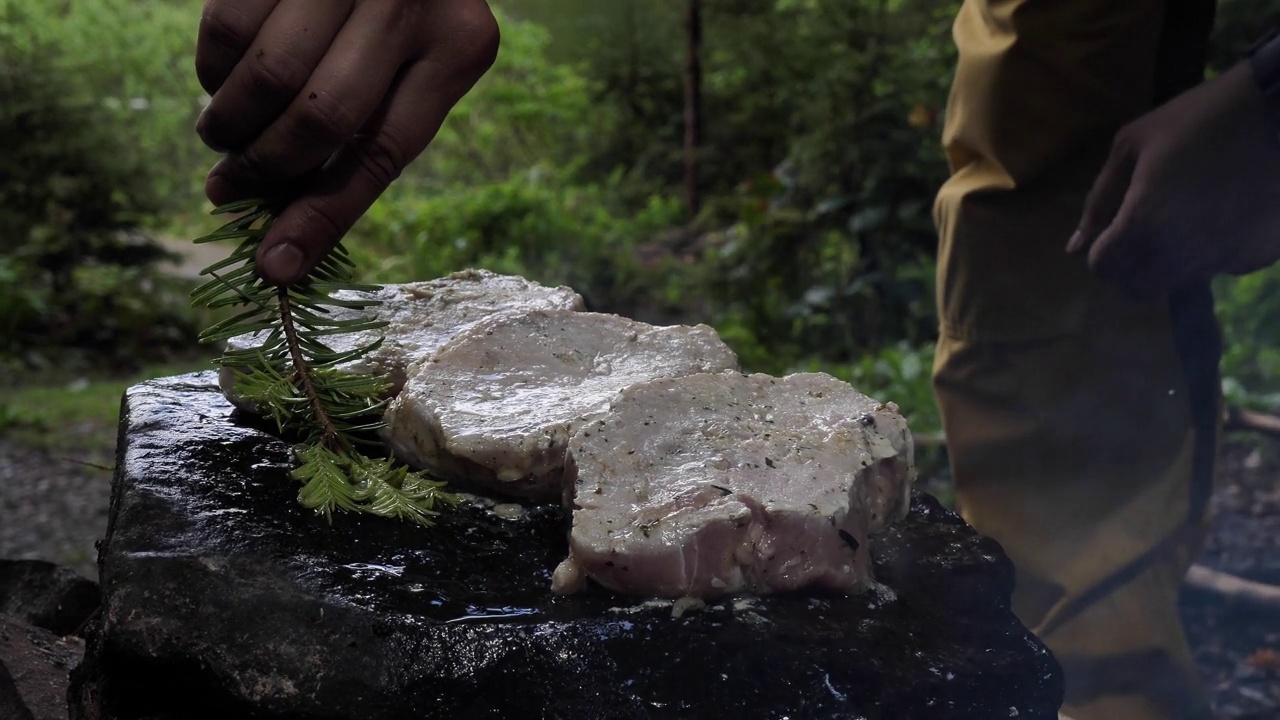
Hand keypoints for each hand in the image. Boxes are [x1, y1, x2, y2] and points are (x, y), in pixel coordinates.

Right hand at [195, 0, 499, 284]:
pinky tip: (224, 80)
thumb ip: (365, 136)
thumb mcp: (413, 68)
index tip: (276, 262)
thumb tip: (288, 237)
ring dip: (230, 122)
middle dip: (267, 169)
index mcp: (460, 48)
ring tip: (221, 136)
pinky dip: (213, 71)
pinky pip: (226, 25)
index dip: (325, 215)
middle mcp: (410, 1)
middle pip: (322, 117)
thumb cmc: (399, 16)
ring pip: (267, 73)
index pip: (385, 151)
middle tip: (229, 189)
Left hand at [1067, 63, 1279, 297]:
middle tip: (1141, 232)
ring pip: (1178, 283)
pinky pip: (1223, 267)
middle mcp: (1180, 254)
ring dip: (1170, 261)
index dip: (1101, 252)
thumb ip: (1099, 199)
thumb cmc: (1199, 118)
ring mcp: (1222, 260)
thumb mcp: (1132, 144)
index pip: (1104, 269)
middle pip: (1138, 289)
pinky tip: (1225, 213)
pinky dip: (1214, 251)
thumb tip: (1075, 246)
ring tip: (1185, 215)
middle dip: (1130, 267)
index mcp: (1142, 224)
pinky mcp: (1257, 257)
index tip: (1113, 230)